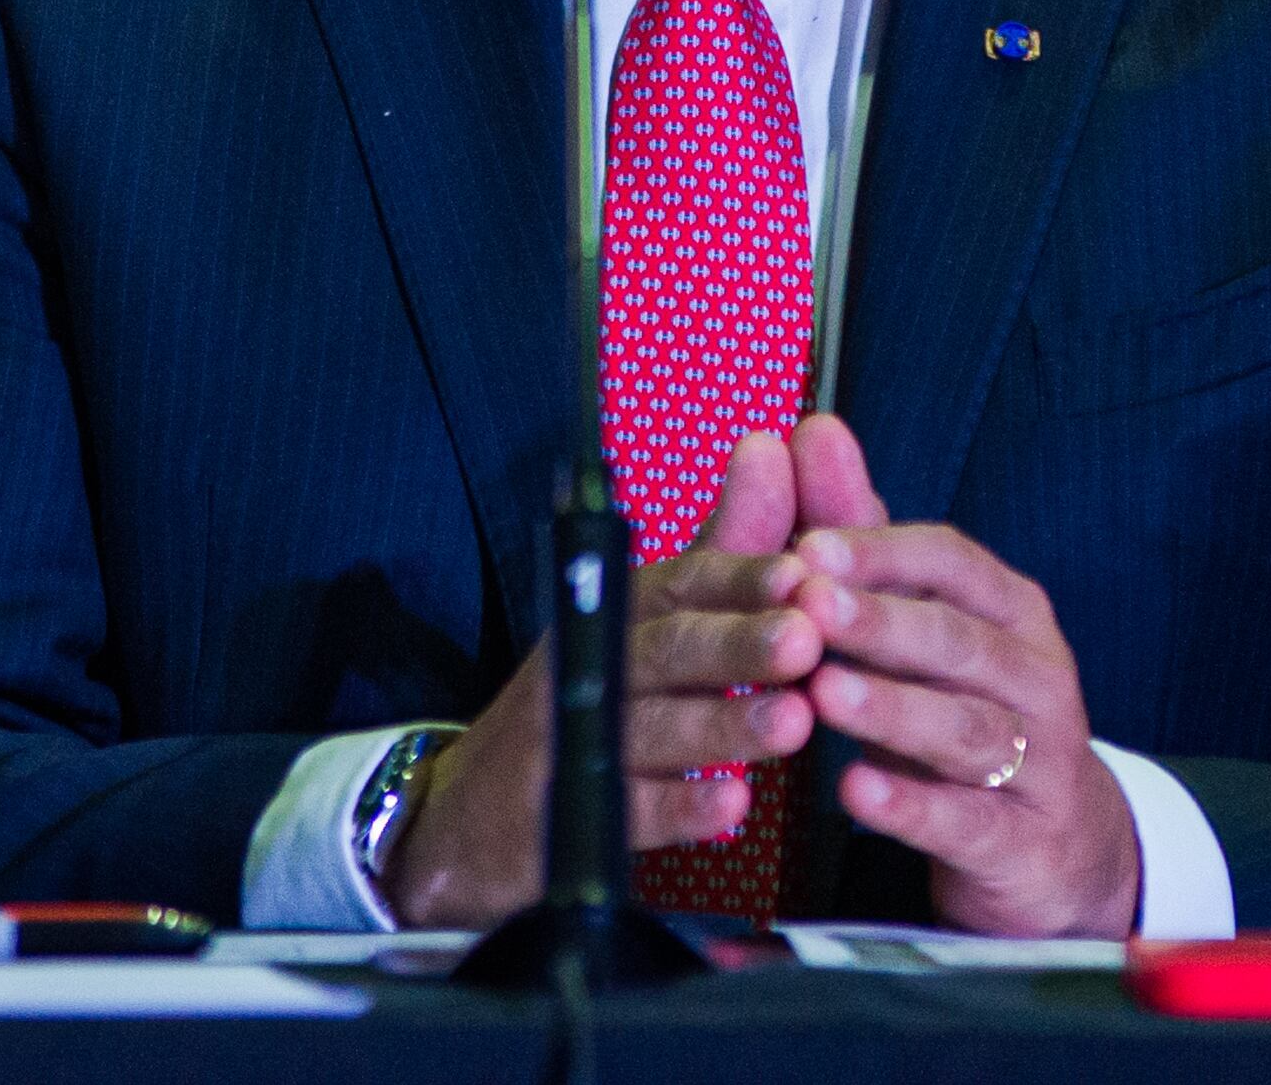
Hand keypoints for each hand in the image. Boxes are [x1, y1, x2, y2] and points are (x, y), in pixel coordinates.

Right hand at [381, 428, 823, 928]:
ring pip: (654, 729)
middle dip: (738, 642)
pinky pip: (627, 814)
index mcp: (621, 611)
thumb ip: (719, 553)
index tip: (803, 573)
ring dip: (722, 723)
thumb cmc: (584, 703)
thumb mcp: (643, 622)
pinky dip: (680, 808)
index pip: (684, 582)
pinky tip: (731, 806)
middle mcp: (594, 665)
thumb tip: (772, 450)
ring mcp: (573, 742)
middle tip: (806, 637)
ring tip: (791, 721)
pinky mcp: (564, 821)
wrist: (464, 816)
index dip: (742, 577)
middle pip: (668, 648)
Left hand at [779, 413, 1140, 939]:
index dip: (883, 553)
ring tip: (821, 695)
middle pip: (961, 642)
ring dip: (891, 709)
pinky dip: (910, 808)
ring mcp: (1041, 763)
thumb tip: (814, 431)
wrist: (1056, 850)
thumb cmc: (968, 714)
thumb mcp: (923, 631)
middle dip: (883, 621)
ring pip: (967, 729)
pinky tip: (854, 794)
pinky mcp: (1023, 843)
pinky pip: (968, 822)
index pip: (954, 563)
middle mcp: (1038, 679)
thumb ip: (864, 538)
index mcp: (1012, 614)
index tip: (807, 546)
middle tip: (809, 607)